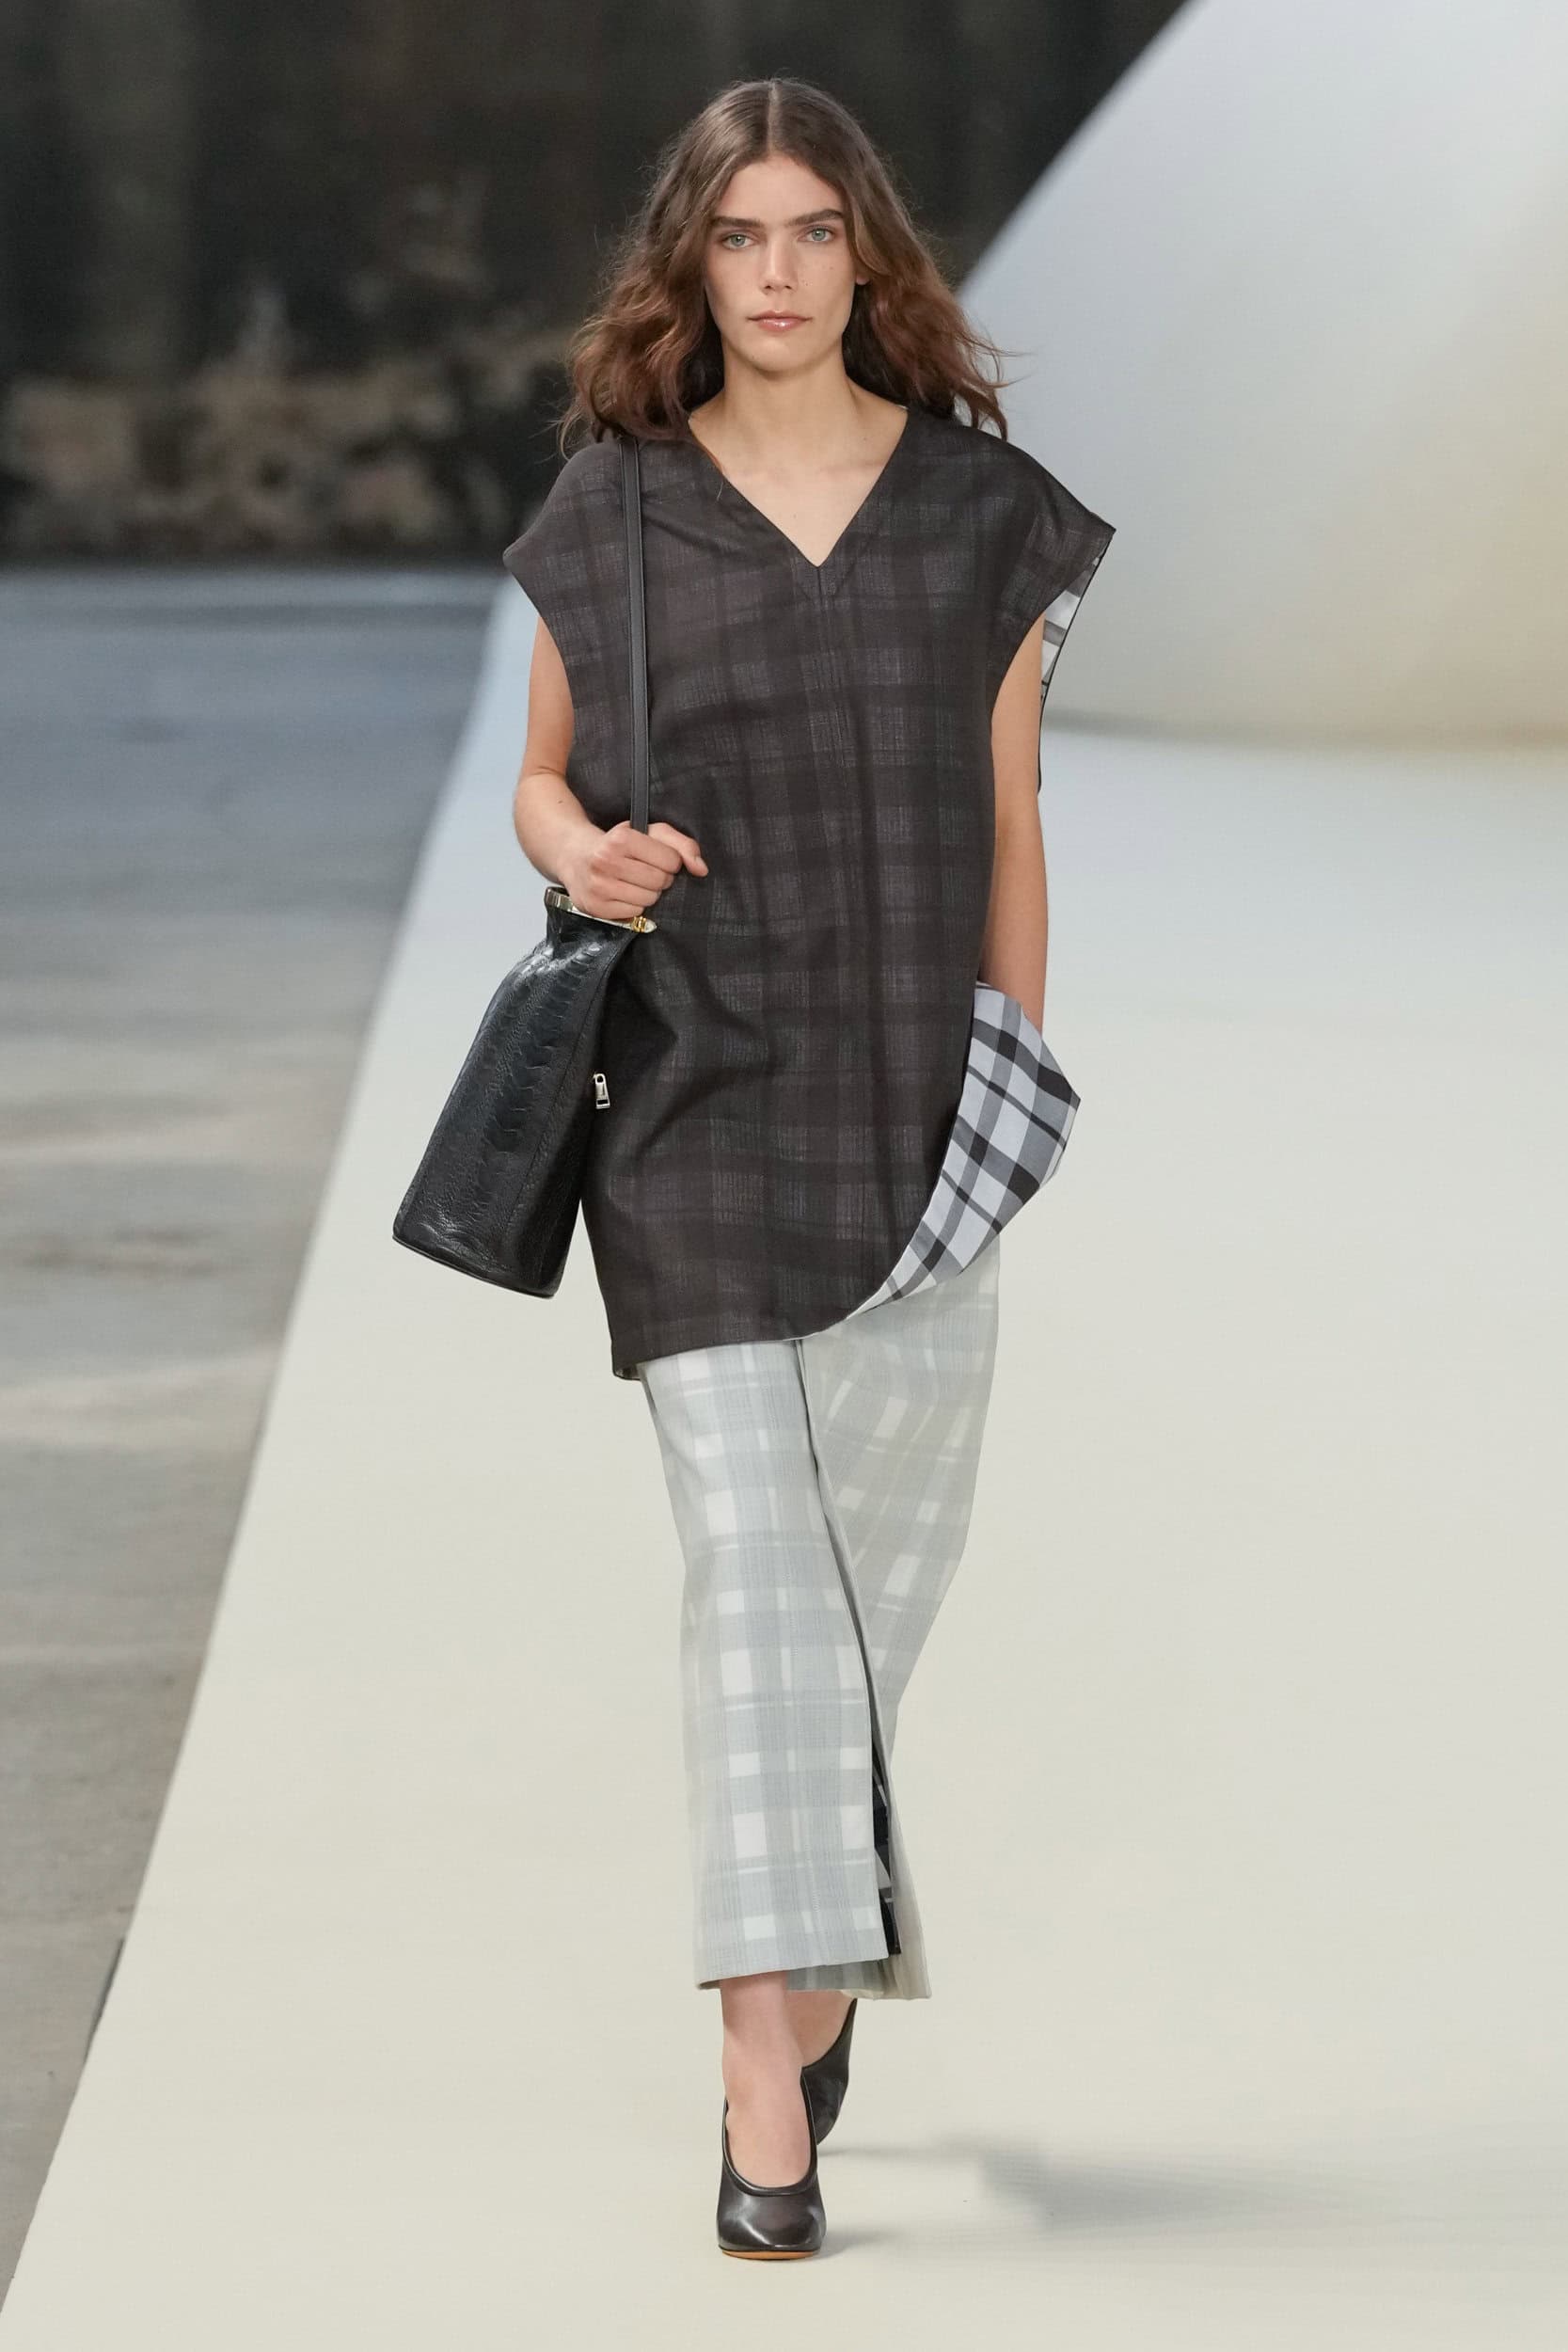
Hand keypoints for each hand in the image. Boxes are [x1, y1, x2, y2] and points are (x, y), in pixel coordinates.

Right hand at [558, 820, 707, 920]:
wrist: (574, 856)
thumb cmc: (618, 844)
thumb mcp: (649, 833)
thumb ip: (682, 844)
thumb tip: (701, 869)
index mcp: (621, 839)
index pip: (671, 861)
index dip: (670, 862)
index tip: (657, 859)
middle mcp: (606, 862)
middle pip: (660, 882)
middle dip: (659, 878)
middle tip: (645, 872)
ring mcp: (598, 886)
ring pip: (648, 900)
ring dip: (647, 893)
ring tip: (633, 882)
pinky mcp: (595, 907)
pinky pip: (633, 914)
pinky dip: (633, 906)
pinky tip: (623, 893)